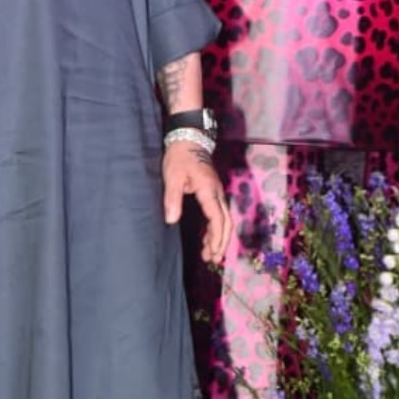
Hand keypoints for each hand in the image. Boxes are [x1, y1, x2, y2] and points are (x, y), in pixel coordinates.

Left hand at [162, 139, 232, 265]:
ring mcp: (217, 192)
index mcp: (208, 190)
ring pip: (224, 219)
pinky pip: (218, 213)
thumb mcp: (172, 177)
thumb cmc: (179, 157)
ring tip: (210, 255)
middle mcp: (217, 192)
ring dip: (219, 237)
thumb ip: (173, 199)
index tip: (212, 252)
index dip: (216, 237)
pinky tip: (208, 239)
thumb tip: (172, 220)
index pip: (217, 218)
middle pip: (226, 221)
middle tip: (213, 259)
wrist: (189, 138)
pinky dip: (215, 228)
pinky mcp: (213, 191)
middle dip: (221, 242)